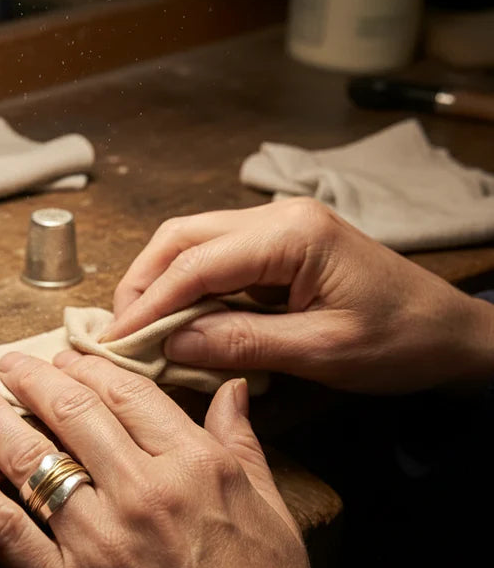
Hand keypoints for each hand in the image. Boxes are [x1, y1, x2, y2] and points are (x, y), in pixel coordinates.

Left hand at [0, 353, 366, 567]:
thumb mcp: (274, 514)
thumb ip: (243, 443)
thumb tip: (233, 388)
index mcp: (196, 468)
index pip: (129, 395)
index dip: (90, 367)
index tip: (68, 356)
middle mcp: (142, 494)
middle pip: (71, 414)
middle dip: (33, 378)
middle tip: (10, 363)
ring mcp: (96, 543)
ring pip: (28, 458)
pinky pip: (1, 527)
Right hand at [105, 198, 493, 392]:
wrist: (449, 333)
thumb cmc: (400, 340)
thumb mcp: (321, 350)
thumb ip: (243, 342)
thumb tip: (172, 344)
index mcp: (292, 234)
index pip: (197, 262)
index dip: (150, 302)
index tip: (118, 340)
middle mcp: (277, 217)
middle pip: (182, 237)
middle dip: (143, 284)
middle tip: (121, 333)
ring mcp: (276, 229)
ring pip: (193, 245)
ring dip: (160, 285)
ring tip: (141, 331)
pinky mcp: (276, 249)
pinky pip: (216, 263)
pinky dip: (188, 292)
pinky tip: (177, 322)